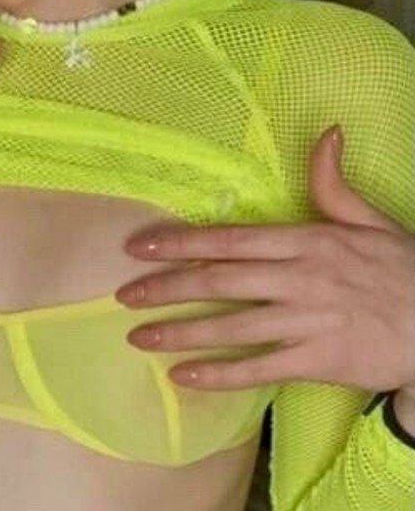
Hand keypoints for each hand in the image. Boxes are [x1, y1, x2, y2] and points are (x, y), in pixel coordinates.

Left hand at [115, 126, 414, 391]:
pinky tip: (185, 376)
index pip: (232, 239)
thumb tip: (326, 134)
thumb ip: (334, 185)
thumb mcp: (372, 220)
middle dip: (166, 287)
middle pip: (220, 281)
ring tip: (139, 336)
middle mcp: (301, 278)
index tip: (139, 247)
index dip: (181, 243)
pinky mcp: (318, 360)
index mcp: (309, 240)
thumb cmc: (406, 271)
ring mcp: (308, 321)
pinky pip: (259, 368)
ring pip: (231, 326)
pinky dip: (220, 374)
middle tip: (124, 295)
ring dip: (181, 331)